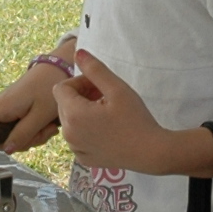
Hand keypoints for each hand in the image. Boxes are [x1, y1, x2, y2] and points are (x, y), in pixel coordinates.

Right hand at [0, 58, 68, 153]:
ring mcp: (5, 109)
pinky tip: (45, 125)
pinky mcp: (13, 109)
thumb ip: (23, 134)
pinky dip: (31, 131)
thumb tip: (6, 150)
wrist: (56, 69)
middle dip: (21, 142)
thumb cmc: (48, 88)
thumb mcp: (40, 115)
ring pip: (9, 134)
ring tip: (48, 127)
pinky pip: (16, 127)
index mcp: (1, 107)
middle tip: (43, 134)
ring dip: (30, 137)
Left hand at [51, 49, 198, 174]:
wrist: (151, 153)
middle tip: (105, 96)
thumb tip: (78, 53)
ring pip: (70, 121)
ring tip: (106, 112)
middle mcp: (68, 134)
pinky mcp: (84, 159)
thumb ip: (95, 69)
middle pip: (64, 104)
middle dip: (80, 96)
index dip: (80, 82)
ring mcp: (75, 148)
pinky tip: (106, 129)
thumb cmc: (136, 119)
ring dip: (83, 112)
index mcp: (73, 114)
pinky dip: (86, 130)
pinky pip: (77, 138)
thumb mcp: (117, 88)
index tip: (99, 86)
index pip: (61, 88)